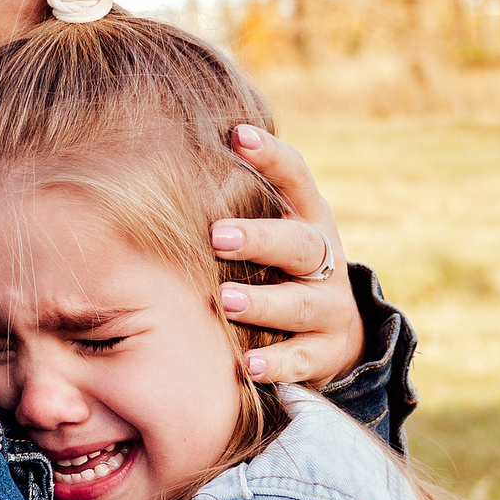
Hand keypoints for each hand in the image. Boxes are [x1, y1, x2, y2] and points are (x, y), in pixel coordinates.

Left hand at [211, 123, 364, 383]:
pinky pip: (304, 359)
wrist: (333, 332)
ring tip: (227, 302)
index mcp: (308, 219)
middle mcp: (325, 260)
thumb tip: (165, 156)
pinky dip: (277, 363)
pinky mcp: (328, 351)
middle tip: (217, 236)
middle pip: (301, 243)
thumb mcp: (270, 231)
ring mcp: (331, 306)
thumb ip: (235, 202)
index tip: (237, 134)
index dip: (271, 156)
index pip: (296, 178)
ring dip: (265, 302)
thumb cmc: (278, 268)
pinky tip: (247, 366)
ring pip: (303, 303)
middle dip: (261, 238)